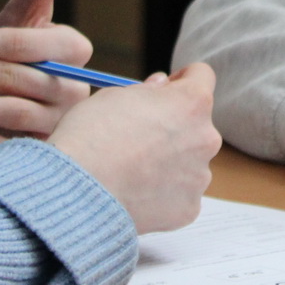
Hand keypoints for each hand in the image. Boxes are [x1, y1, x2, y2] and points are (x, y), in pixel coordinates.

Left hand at [0, 0, 92, 165]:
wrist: (5, 95)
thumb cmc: (15, 47)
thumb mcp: (27, 12)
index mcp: (76, 52)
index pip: (29, 46)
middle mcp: (75, 91)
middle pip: (17, 80)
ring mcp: (59, 126)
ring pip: (11, 116)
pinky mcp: (38, 153)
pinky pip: (6, 147)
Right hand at [48, 63, 220, 232]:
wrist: (78, 191)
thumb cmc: (91, 137)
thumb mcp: (114, 95)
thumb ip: (148, 90)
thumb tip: (161, 87)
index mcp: (192, 102)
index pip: (202, 75)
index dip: (181, 80)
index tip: (166, 90)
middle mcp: (206, 138)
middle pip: (196, 124)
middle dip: (174, 126)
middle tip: (139, 136)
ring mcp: (199, 176)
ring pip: (189, 161)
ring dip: (170, 161)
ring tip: (132, 170)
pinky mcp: (188, 208)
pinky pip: (180, 194)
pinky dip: (163, 193)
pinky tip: (135, 192)